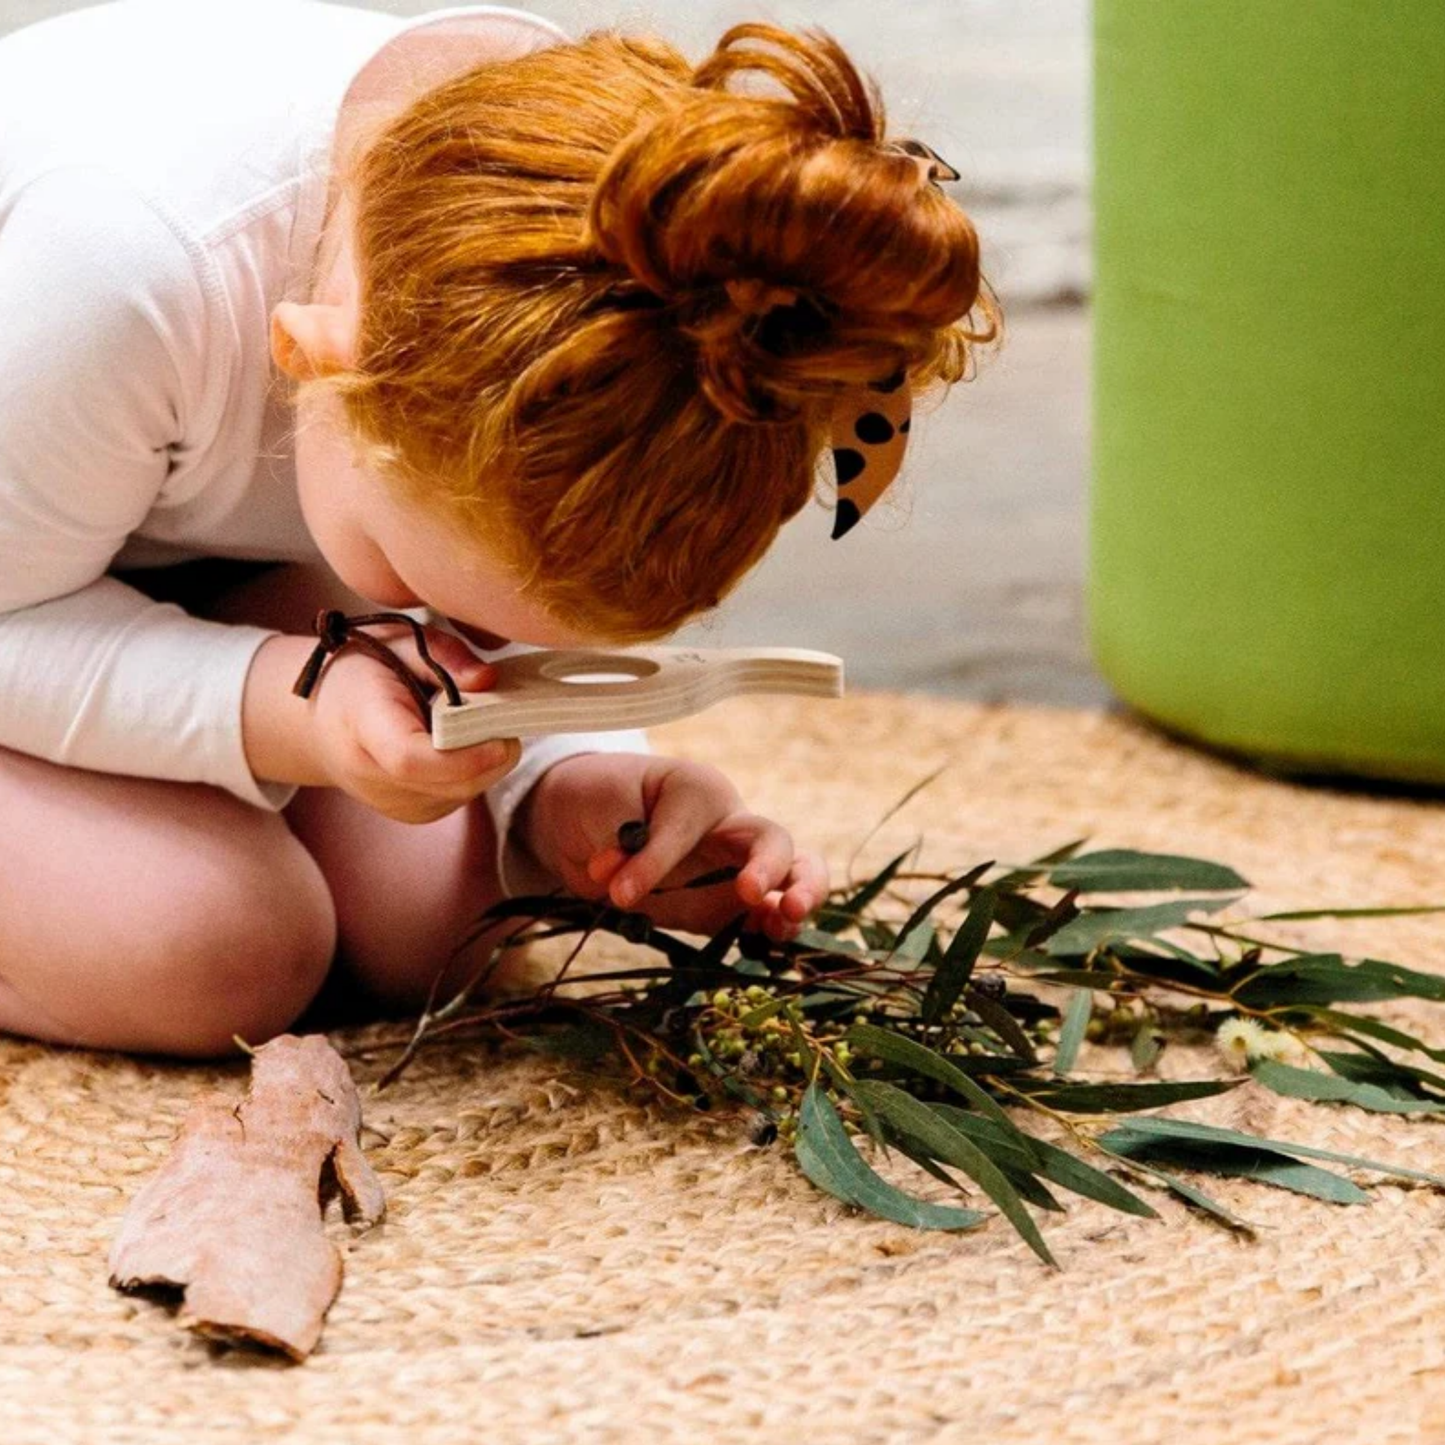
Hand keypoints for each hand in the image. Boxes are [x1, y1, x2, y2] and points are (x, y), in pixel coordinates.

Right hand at [304, 620, 521, 823]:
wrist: (319, 720)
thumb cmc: (360, 674)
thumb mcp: (396, 641)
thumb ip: (445, 655)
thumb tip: (489, 679)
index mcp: (361, 726)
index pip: (410, 759)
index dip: (463, 755)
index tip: (502, 735)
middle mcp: (374, 777)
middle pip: (451, 782)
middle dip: (492, 752)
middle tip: (503, 714)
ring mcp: (395, 803)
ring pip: (466, 791)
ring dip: (487, 760)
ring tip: (475, 722)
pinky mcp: (415, 814)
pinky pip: (462, 795)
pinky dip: (476, 770)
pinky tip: (461, 742)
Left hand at [515, 752, 828, 938]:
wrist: (585, 821)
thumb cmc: (602, 800)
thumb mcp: (603, 810)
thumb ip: (621, 845)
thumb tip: (618, 885)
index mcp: (700, 791)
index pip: (689, 828)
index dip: (651, 859)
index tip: (606, 879)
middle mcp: (729, 828)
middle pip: (774, 841)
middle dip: (770, 866)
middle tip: (750, 891)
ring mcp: (734, 870)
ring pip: (791, 877)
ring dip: (799, 896)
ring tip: (788, 918)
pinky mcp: (725, 909)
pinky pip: (762, 920)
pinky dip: (775, 932)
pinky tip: (776, 945)